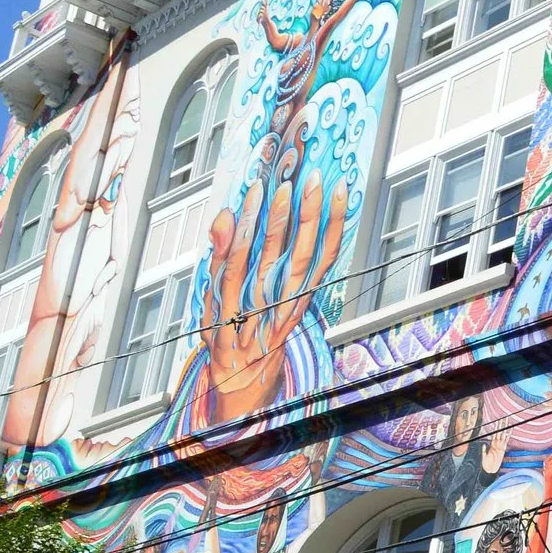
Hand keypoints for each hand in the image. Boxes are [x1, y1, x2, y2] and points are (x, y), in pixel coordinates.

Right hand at [194, 144, 349, 424]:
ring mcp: (294, 296)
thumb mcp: (210, 303)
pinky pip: (328, 262)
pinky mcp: (310, 293)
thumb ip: (218, 257)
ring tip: (317, 183)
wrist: (249, 373)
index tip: (254, 190)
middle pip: (279, 252)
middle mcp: (270, 298)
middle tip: (289, 180)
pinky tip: (341, 205)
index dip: (249, 223)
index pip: (242, 256)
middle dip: (286, 214)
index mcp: (238, 299)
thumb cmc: (228, 334)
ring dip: (315, 218)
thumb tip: (224, 219)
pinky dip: (335, 232)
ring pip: (309, 255)